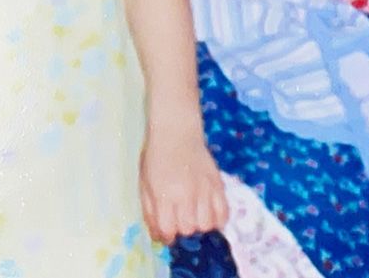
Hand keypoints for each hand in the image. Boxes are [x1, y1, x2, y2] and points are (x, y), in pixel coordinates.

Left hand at [139, 122, 227, 243]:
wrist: (176, 131)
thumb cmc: (156, 157)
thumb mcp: (145, 183)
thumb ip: (150, 212)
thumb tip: (158, 237)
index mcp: (164, 194)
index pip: (169, 229)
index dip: (166, 236)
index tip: (167, 233)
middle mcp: (186, 194)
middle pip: (188, 229)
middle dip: (182, 229)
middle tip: (179, 219)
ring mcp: (204, 190)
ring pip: (206, 225)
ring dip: (199, 224)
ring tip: (193, 215)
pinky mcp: (218, 184)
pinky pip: (224, 213)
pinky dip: (217, 219)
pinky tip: (208, 213)